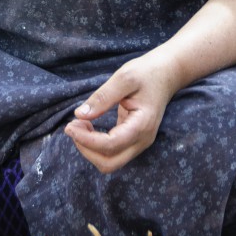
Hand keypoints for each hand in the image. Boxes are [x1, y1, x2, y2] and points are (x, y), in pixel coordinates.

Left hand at [64, 51, 178, 173]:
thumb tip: (79, 115)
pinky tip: (88, 126)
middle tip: (72, 126)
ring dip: (90, 149)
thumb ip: (103, 97)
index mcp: (142, 126)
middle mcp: (142, 140)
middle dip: (86, 149)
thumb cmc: (146, 73)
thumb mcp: (124, 78)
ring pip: (110, 161)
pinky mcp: (132, 139)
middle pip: (110, 163)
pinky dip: (95, 145)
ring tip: (79, 124)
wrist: (166, 74)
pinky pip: (112, 152)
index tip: (70, 125)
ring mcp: (138, 142)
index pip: (110, 145)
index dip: (87, 140)